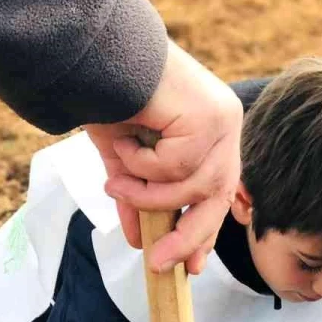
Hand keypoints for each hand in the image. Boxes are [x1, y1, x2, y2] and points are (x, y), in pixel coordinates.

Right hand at [86, 41, 242, 272]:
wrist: (95, 54)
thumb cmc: (109, 96)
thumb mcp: (124, 161)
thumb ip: (136, 198)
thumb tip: (139, 242)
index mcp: (213, 134)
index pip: (218, 193)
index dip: (205, 232)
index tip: (190, 267)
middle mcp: (226, 127)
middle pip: (217, 197)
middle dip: (187, 237)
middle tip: (158, 264)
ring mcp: (223, 120)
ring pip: (195, 186)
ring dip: (148, 194)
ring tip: (115, 181)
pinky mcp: (211, 115)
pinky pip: (178, 166)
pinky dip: (144, 163)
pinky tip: (126, 138)